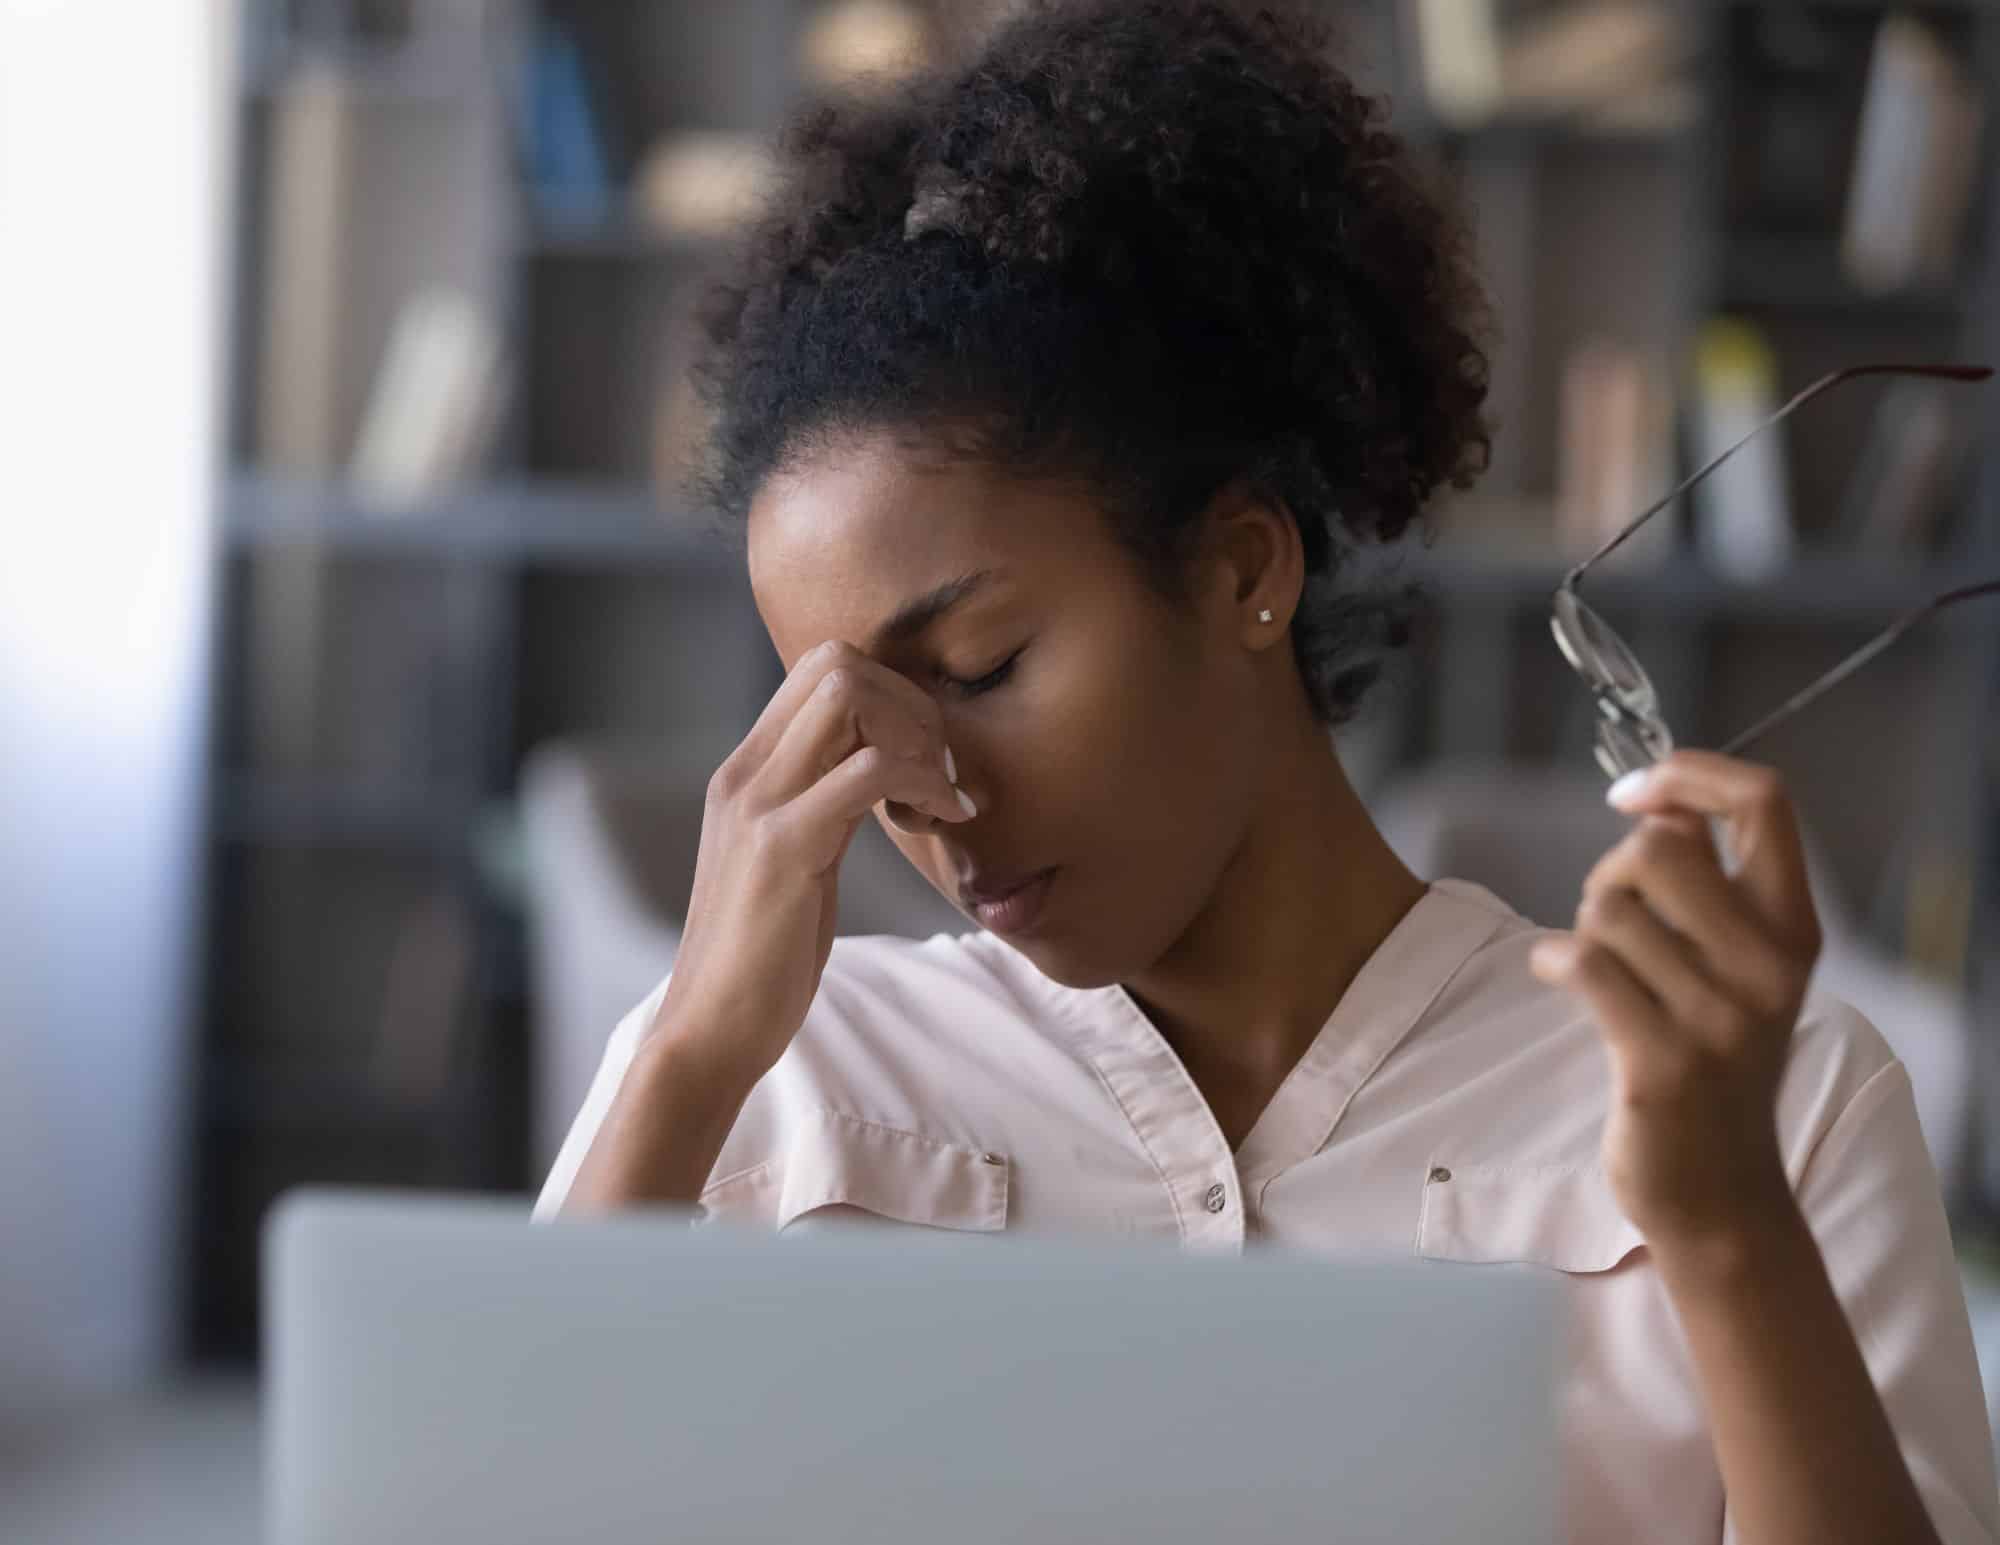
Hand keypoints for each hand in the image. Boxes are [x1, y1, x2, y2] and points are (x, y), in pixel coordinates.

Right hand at [657, 640, 973, 1081]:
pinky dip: (924, 782)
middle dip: (913, 705)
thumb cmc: (761, 958)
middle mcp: (745, 772)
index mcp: (746, 771)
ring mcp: (758, 804)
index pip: (821, 668)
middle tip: (943, 774)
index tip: (924, 761)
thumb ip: (822, 805)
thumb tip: (880, 774)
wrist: (708, 1030)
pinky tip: (944, 820)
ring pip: (848, 696)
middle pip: (837, 662)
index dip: (893, 697)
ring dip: (918, 737)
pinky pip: (868, 772)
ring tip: (941, 798)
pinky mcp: (783, 846)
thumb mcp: (794, 859)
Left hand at [1528, 750, 1822, 1256]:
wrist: (1721, 1191)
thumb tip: (1657, 805)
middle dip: (1611, 870)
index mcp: (1792, 930)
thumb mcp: (1735, 970)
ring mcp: (1717, 1017)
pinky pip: (1583, 963)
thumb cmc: (1711, 1064)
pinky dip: (1550, 959)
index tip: (1637, 793)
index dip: (1690, 773)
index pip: (1765, 802)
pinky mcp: (1661, 1062)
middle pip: (1659, 847)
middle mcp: (1768, 967)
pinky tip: (1556, 976)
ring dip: (1583, 927)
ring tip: (1600, 970)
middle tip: (1611, 919)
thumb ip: (1707, 889)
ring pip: (1609, 908)